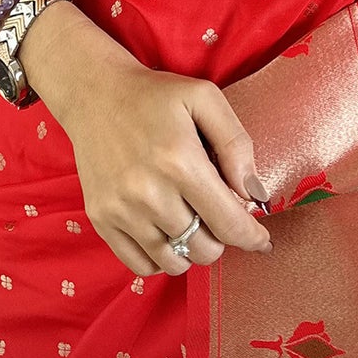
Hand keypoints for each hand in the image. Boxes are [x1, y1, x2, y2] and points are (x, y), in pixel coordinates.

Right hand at [45, 28, 273, 277]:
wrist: (94, 93)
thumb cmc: (154, 95)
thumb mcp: (204, 98)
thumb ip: (236, 144)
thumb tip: (254, 195)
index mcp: (180, 161)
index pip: (228, 222)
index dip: (252, 237)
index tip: (262, 241)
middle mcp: (149, 192)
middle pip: (204, 248)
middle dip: (220, 237)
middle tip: (216, 213)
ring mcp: (121, 210)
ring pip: (174, 262)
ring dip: (192, 249)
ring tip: (191, 221)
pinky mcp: (101, 219)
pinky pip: (141, 264)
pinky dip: (162, 258)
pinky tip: (166, 232)